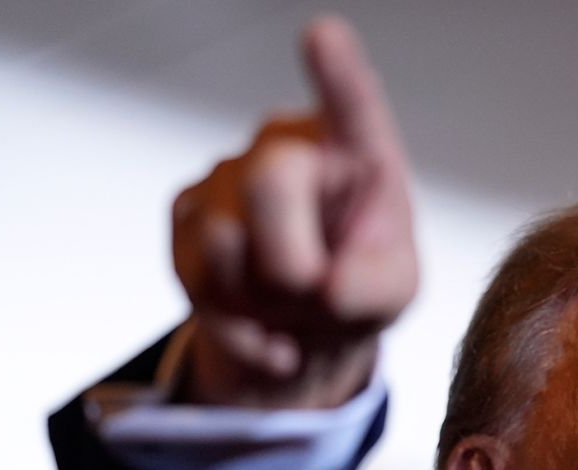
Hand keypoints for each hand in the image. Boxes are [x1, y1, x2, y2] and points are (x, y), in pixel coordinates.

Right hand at [172, 17, 414, 408]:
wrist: (304, 327)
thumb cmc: (357, 285)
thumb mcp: (392, 292)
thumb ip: (374, 285)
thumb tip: (326, 285)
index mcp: (356, 152)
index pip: (352, 107)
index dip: (336, 72)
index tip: (323, 35)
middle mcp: (288, 148)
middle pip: (269, 185)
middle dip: (292, 263)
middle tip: (317, 295)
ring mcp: (230, 177)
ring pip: (225, 245)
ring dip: (264, 301)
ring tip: (292, 304)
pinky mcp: (185, 216)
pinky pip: (199, 282)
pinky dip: (238, 325)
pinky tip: (263, 321)